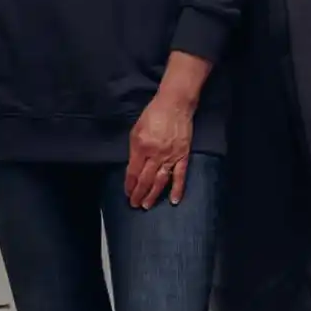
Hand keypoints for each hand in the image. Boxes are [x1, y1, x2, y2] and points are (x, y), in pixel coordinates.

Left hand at [126, 83, 196, 209]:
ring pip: (161, 181)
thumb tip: (133, 167)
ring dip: (153, 195)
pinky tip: (174, 201)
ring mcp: (170, 156)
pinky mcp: (183, 156)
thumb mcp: (136, 130)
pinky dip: (178, 189)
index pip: (133, 171)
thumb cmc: (153, 115)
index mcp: (141, 147)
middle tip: (134, 204)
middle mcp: (155, 154)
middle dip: (138, 194)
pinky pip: (180, 176)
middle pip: (145, 179)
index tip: (127, 193)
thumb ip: (134, 150)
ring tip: (147, 205)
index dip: (129, 184)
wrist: (175, 105)